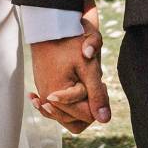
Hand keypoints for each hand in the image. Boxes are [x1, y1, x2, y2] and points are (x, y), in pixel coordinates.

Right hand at [31, 17, 109, 131]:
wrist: (48, 27)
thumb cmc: (69, 44)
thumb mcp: (88, 68)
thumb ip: (96, 94)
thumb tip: (105, 120)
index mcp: (58, 98)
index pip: (87, 116)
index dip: (98, 101)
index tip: (100, 82)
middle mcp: (47, 100)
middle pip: (76, 120)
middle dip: (88, 105)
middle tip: (93, 83)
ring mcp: (43, 95)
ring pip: (66, 115)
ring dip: (78, 104)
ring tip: (83, 83)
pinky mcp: (42, 88)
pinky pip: (56, 106)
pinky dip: (66, 101)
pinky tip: (73, 88)